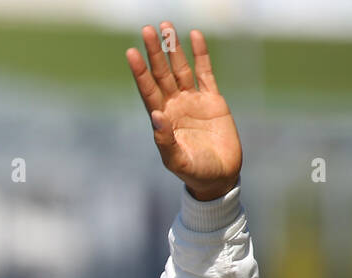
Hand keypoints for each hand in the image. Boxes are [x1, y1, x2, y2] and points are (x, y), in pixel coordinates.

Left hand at [126, 23, 241, 200]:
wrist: (220, 177)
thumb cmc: (195, 172)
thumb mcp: (176, 161)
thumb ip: (164, 141)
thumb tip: (156, 116)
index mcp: (162, 119)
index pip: (148, 90)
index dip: (140, 72)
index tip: (131, 52)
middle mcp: (174, 105)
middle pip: (162, 74)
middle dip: (154, 52)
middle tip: (147, 30)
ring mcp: (193, 100)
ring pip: (180, 69)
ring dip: (173, 48)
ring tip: (166, 26)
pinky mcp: (213, 99)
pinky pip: (205, 72)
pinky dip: (200, 55)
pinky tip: (194, 36)